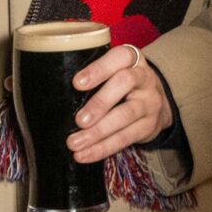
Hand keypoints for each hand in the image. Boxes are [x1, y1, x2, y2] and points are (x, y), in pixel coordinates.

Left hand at [68, 44, 176, 163]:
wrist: (155, 103)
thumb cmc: (122, 85)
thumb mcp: (114, 71)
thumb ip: (94, 77)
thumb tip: (55, 93)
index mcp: (132, 59)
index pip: (120, 57)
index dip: (99, 69)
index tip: (77, 83)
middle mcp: (145, 78)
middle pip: (125, 83)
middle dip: (100, 102)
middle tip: (80, 120)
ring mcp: (150, 102)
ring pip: (126, 114)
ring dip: (99, 131)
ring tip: (76, 143)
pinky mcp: (150, 125)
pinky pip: (127, 137)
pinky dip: (104, 148)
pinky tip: (86, 154)